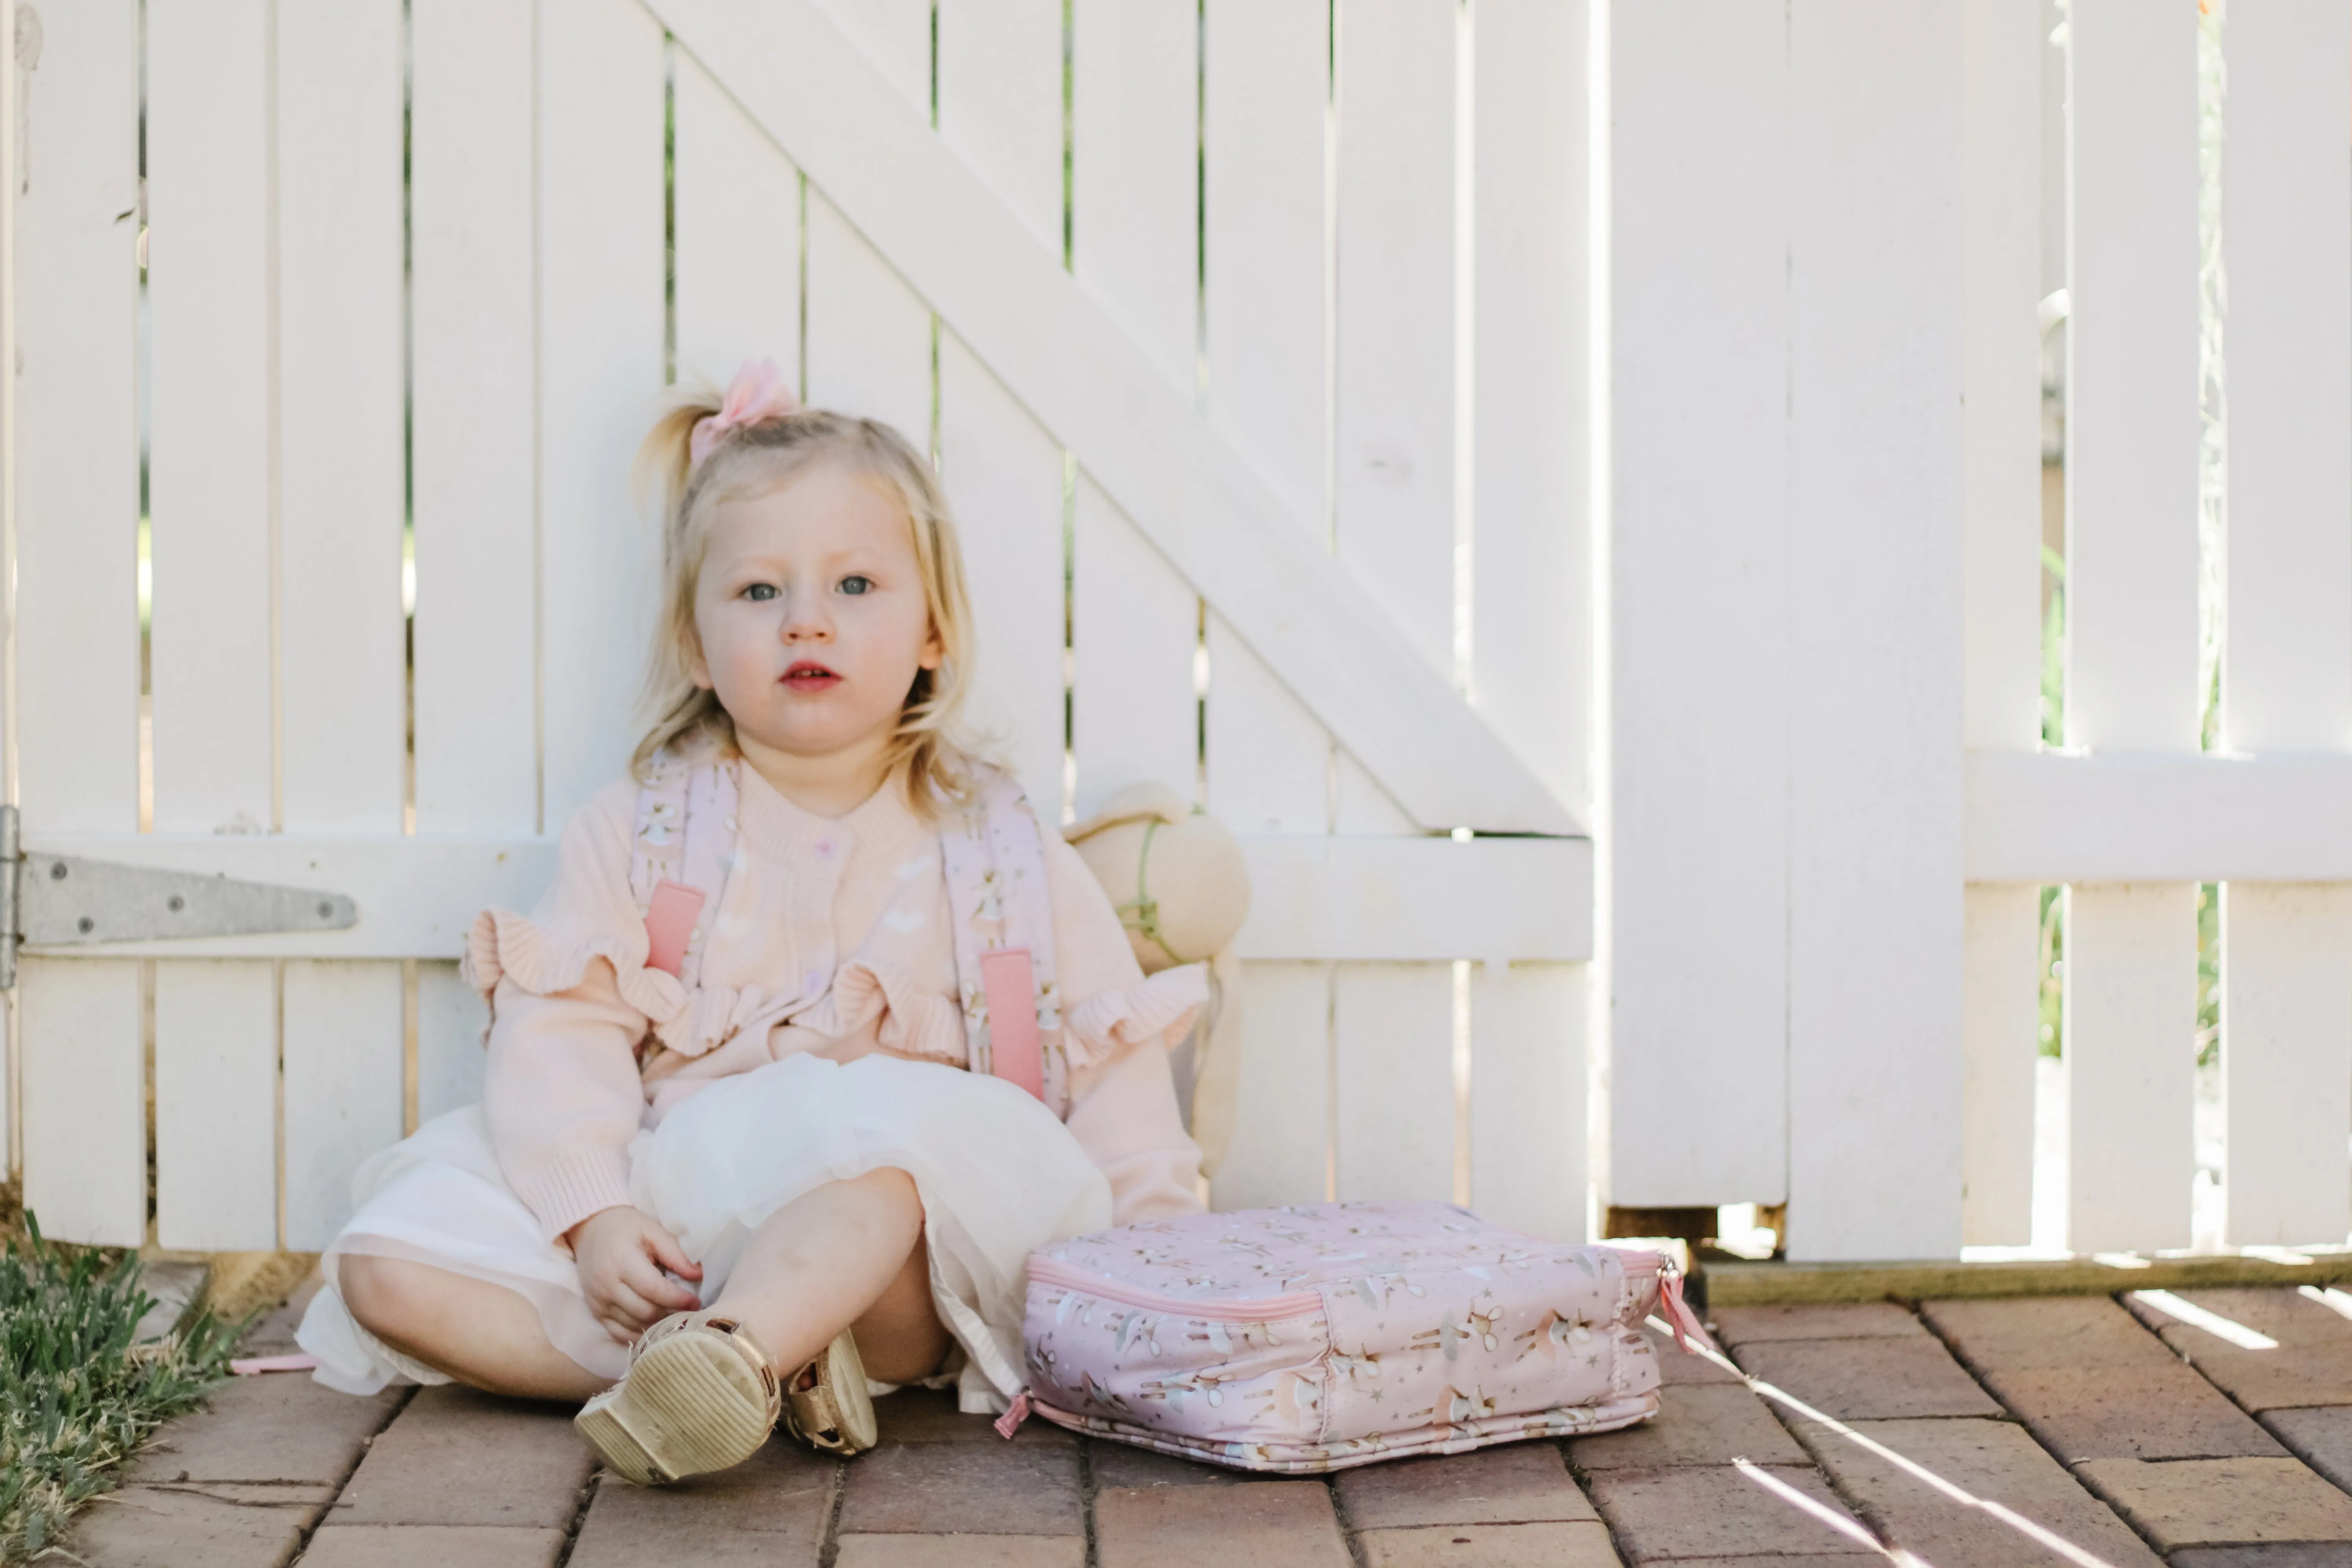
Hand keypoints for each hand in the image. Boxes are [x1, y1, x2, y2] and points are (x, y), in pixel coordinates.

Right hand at [566, 1206, 703, 1344]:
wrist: (590, 1230)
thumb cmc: (626, 1227)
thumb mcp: (652, 1231)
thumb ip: (675, 1254)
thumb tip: (697, 1276)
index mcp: (621, 1260)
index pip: (653, 1289)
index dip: (678, 1299)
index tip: (696, 1302)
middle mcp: (606, 1285)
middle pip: (645, 1312)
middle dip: (671, 1314)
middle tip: (688, 1311)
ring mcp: (598, 1301)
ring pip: (633, 1325)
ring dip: (657, 1325)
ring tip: (675, 1317)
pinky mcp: (594, 1312)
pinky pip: (619, 1333)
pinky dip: (639, 1334)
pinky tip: (655, 1327)